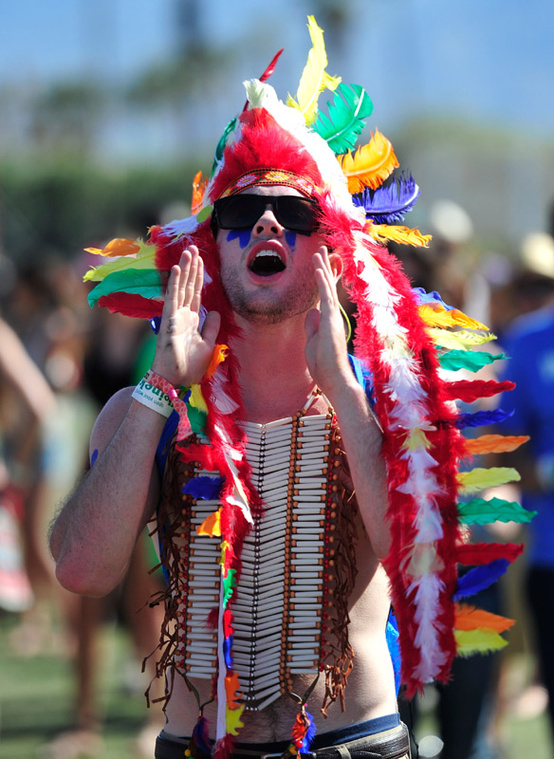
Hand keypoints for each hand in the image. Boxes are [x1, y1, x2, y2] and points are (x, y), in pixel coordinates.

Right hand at [152, 247, 220, 386]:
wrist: (175, 380)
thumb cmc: (189, 367)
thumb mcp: (207, 345)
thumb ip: (211, 328)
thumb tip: (216, 312)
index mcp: (192, 320)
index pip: (196, 294)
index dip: (198, 277)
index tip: (201, 261)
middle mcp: (182, 314)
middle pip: (188, 286)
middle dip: (192, 267)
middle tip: (193, 248)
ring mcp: (175, 316)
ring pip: (181, 287)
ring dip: (184, 269)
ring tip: (187, 252)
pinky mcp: (169, 320)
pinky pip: (172, 297)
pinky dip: (174, 283)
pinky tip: (176, 269)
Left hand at [304, 247, 349, 398]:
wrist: (334, 379)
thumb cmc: (324, 365)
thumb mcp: (312, 342)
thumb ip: (312, 327)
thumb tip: (310, 311)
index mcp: (326, 320)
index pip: (324, 295)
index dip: (323, 279)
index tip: (321, 265)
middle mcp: (331, 316)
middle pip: (327, 286)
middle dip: (325, 267)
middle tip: (322, 249)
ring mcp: (332, 317)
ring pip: (327, 288)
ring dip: (323, 269)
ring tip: (319, 252)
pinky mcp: (331, 321)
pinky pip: (326, 298)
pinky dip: (323, 283)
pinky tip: (319, 270)